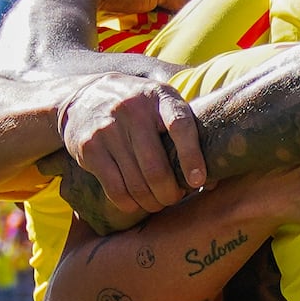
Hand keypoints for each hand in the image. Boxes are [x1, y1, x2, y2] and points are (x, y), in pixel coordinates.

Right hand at [59, 73, 207, 223]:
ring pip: (137, 183)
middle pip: (157, 168)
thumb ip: (189, 133)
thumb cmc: (139, 108)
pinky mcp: (90, 147)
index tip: (198, 182)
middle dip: (169, 193)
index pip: (181, 126)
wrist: (85, 96)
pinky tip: (135, 203)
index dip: (192, 157)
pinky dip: (129, 204)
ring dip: (151, 202)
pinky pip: (115, 188)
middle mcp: (133, 109)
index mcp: (160, 97)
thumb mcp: (163, 105)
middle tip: (173, 198)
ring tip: (157, 202)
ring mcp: (108, 128)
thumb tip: (214, 180)